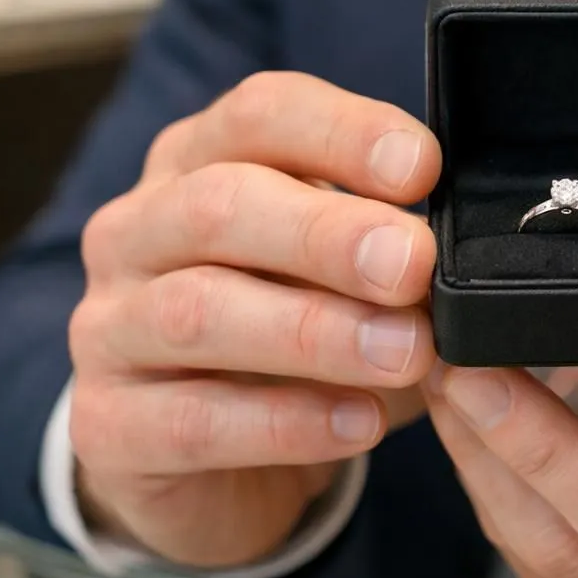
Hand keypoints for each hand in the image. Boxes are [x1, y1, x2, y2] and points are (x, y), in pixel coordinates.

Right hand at [68, 72, 440, 567]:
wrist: (213, 462)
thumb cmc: (292, 330)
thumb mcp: (341, 269)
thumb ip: (389, 238)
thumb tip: (467, 235)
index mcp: (199, 163)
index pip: (259, 115)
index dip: (343, 132)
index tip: (425, 167)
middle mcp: (139, 230)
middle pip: (220, 205)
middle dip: (328, 234)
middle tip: (413, 267)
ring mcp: (109, 327)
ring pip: (198, 311)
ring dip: (314, 330)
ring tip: (405, 353)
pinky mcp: (110, 426)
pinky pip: (193, 420)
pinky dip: (286, 423)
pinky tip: (359, 424)